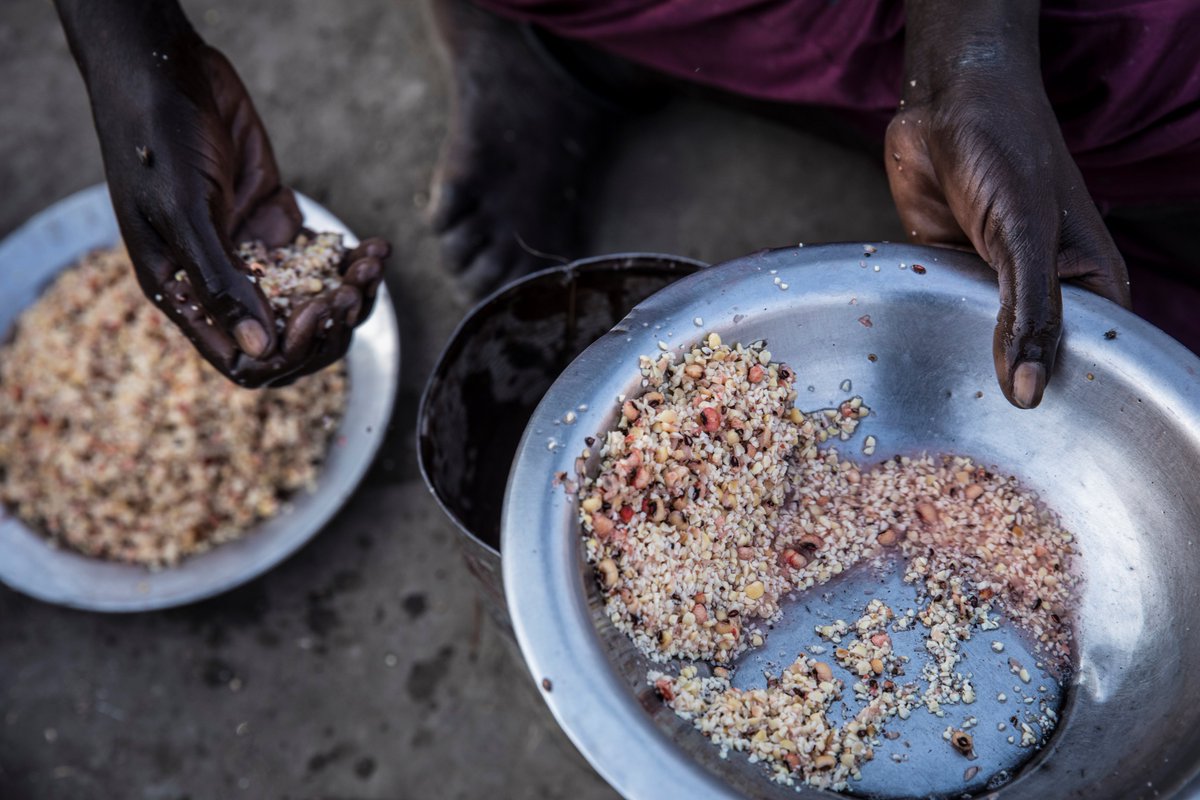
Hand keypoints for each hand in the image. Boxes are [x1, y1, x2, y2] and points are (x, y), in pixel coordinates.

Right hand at [56, 1, 386, 386]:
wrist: (167, 73)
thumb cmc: (158, 140)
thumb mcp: (184, 211)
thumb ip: (220, 282)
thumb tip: (259, 351)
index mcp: (186, 294)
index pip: (242, 362)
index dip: (286, 354)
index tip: (312, 313)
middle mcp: (222, 284)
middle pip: (289, 343)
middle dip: (328, 326)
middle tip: (351, 290)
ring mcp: (255, 256)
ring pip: (316, 305)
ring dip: (352, 295)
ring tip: (372, 264)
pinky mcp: (281, 226)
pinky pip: (326, 264)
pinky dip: (357, 263)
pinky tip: (377, 248)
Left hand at [888, 1, 1129, 408]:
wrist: (946, 101)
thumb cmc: (1008, 150)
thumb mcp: (1025, 237)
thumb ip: (1027, 317)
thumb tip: (1027, 393)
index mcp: (1089, 284)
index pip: (1092, 357)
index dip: (1071, 398)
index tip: (1045, 447)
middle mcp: (1043, 291)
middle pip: (1032, 359)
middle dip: (1008, 391)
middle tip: (984, 446)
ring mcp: (993, 286)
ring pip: (981, 343)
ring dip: (962, 367)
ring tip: (945, 422)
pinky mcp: (946, 276)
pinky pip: (939, 318)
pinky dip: (927, 335)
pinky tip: (912, 371)